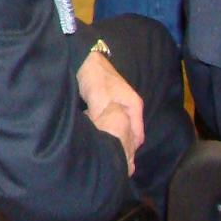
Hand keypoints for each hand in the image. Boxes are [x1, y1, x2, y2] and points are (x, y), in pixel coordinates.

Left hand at [78, 48, 143, 174]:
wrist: (83, 57)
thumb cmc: (94, 77)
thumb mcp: (101, 99)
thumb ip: (105, 118)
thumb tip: (108, 138)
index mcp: (134, 107)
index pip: (137, 137)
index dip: (129, 150)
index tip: (120, 163)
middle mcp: (130, 107)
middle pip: (129, 133)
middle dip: (122, 146)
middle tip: (111, 161)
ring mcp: (119, 104)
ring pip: (119, 127)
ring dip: (112, 137)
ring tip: (104, 152)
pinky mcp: (107, 103)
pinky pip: (109, 121)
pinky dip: (104, 129)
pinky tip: (95, 136)